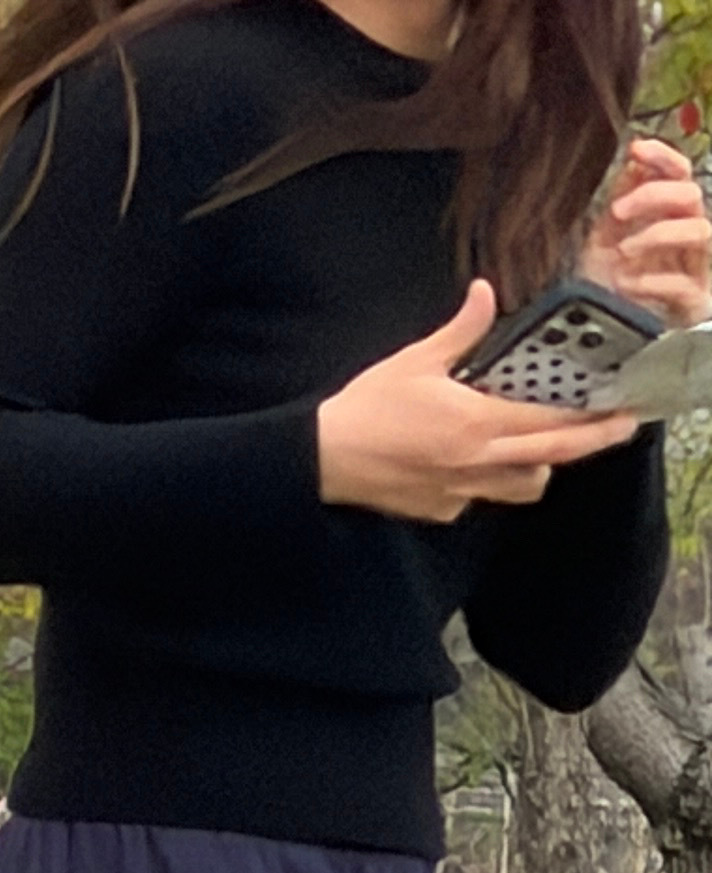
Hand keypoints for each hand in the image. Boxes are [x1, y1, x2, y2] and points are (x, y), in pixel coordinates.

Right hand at [317, 283, 635, 519]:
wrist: (323, 460)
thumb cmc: (367, 408)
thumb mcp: (416, 359)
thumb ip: (461, 329)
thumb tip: (486, 291)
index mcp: (476, 421)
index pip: (549, 419)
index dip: (590, 414)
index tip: (620, 405)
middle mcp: (477, 461)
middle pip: (553, 455)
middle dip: (592, 442)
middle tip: (623, 427)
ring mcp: (461, 490)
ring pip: (524, 483)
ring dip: (542, 464)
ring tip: (545, 444)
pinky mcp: (442, 508)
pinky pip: (483, 495)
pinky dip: (491, 478)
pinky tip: (476, 459)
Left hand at [583, 135, 711, 327]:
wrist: (610, 336)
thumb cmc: (614, 284)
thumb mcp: (608, 238)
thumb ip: (623, 199)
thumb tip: (633, 159)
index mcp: (671, 215)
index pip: (680, 174)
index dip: (664, 157)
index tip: (637, 149)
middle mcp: (689, 235)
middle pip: (692, 195)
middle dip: (654, 196)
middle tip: (618, 213)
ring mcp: (697, 267)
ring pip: (700, 231)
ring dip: (658, 234)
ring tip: (623, 253)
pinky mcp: (694, 301)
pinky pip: (685, 283)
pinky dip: (654, 280)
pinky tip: (628, 284)